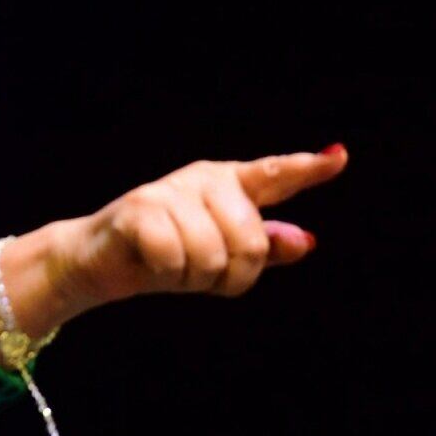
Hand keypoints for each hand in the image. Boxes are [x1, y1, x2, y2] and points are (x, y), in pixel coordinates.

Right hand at [0, 144, 348, 354]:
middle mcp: (201, 180)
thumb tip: (306, 241)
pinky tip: (150, 264)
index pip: (272, 176)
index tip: (339, 157)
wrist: (97, 262)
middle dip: (230, 275)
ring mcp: (169, 191)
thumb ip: (260, 248)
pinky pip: (176, 259)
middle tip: (199, 274)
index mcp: (224, 185)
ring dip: (193, 278)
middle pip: (251, 241)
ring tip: (171, 267)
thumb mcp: (216, 258)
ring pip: (213, 256)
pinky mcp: (139, 210)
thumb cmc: (160, 257)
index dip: (307, 168)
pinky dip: (165, 274)